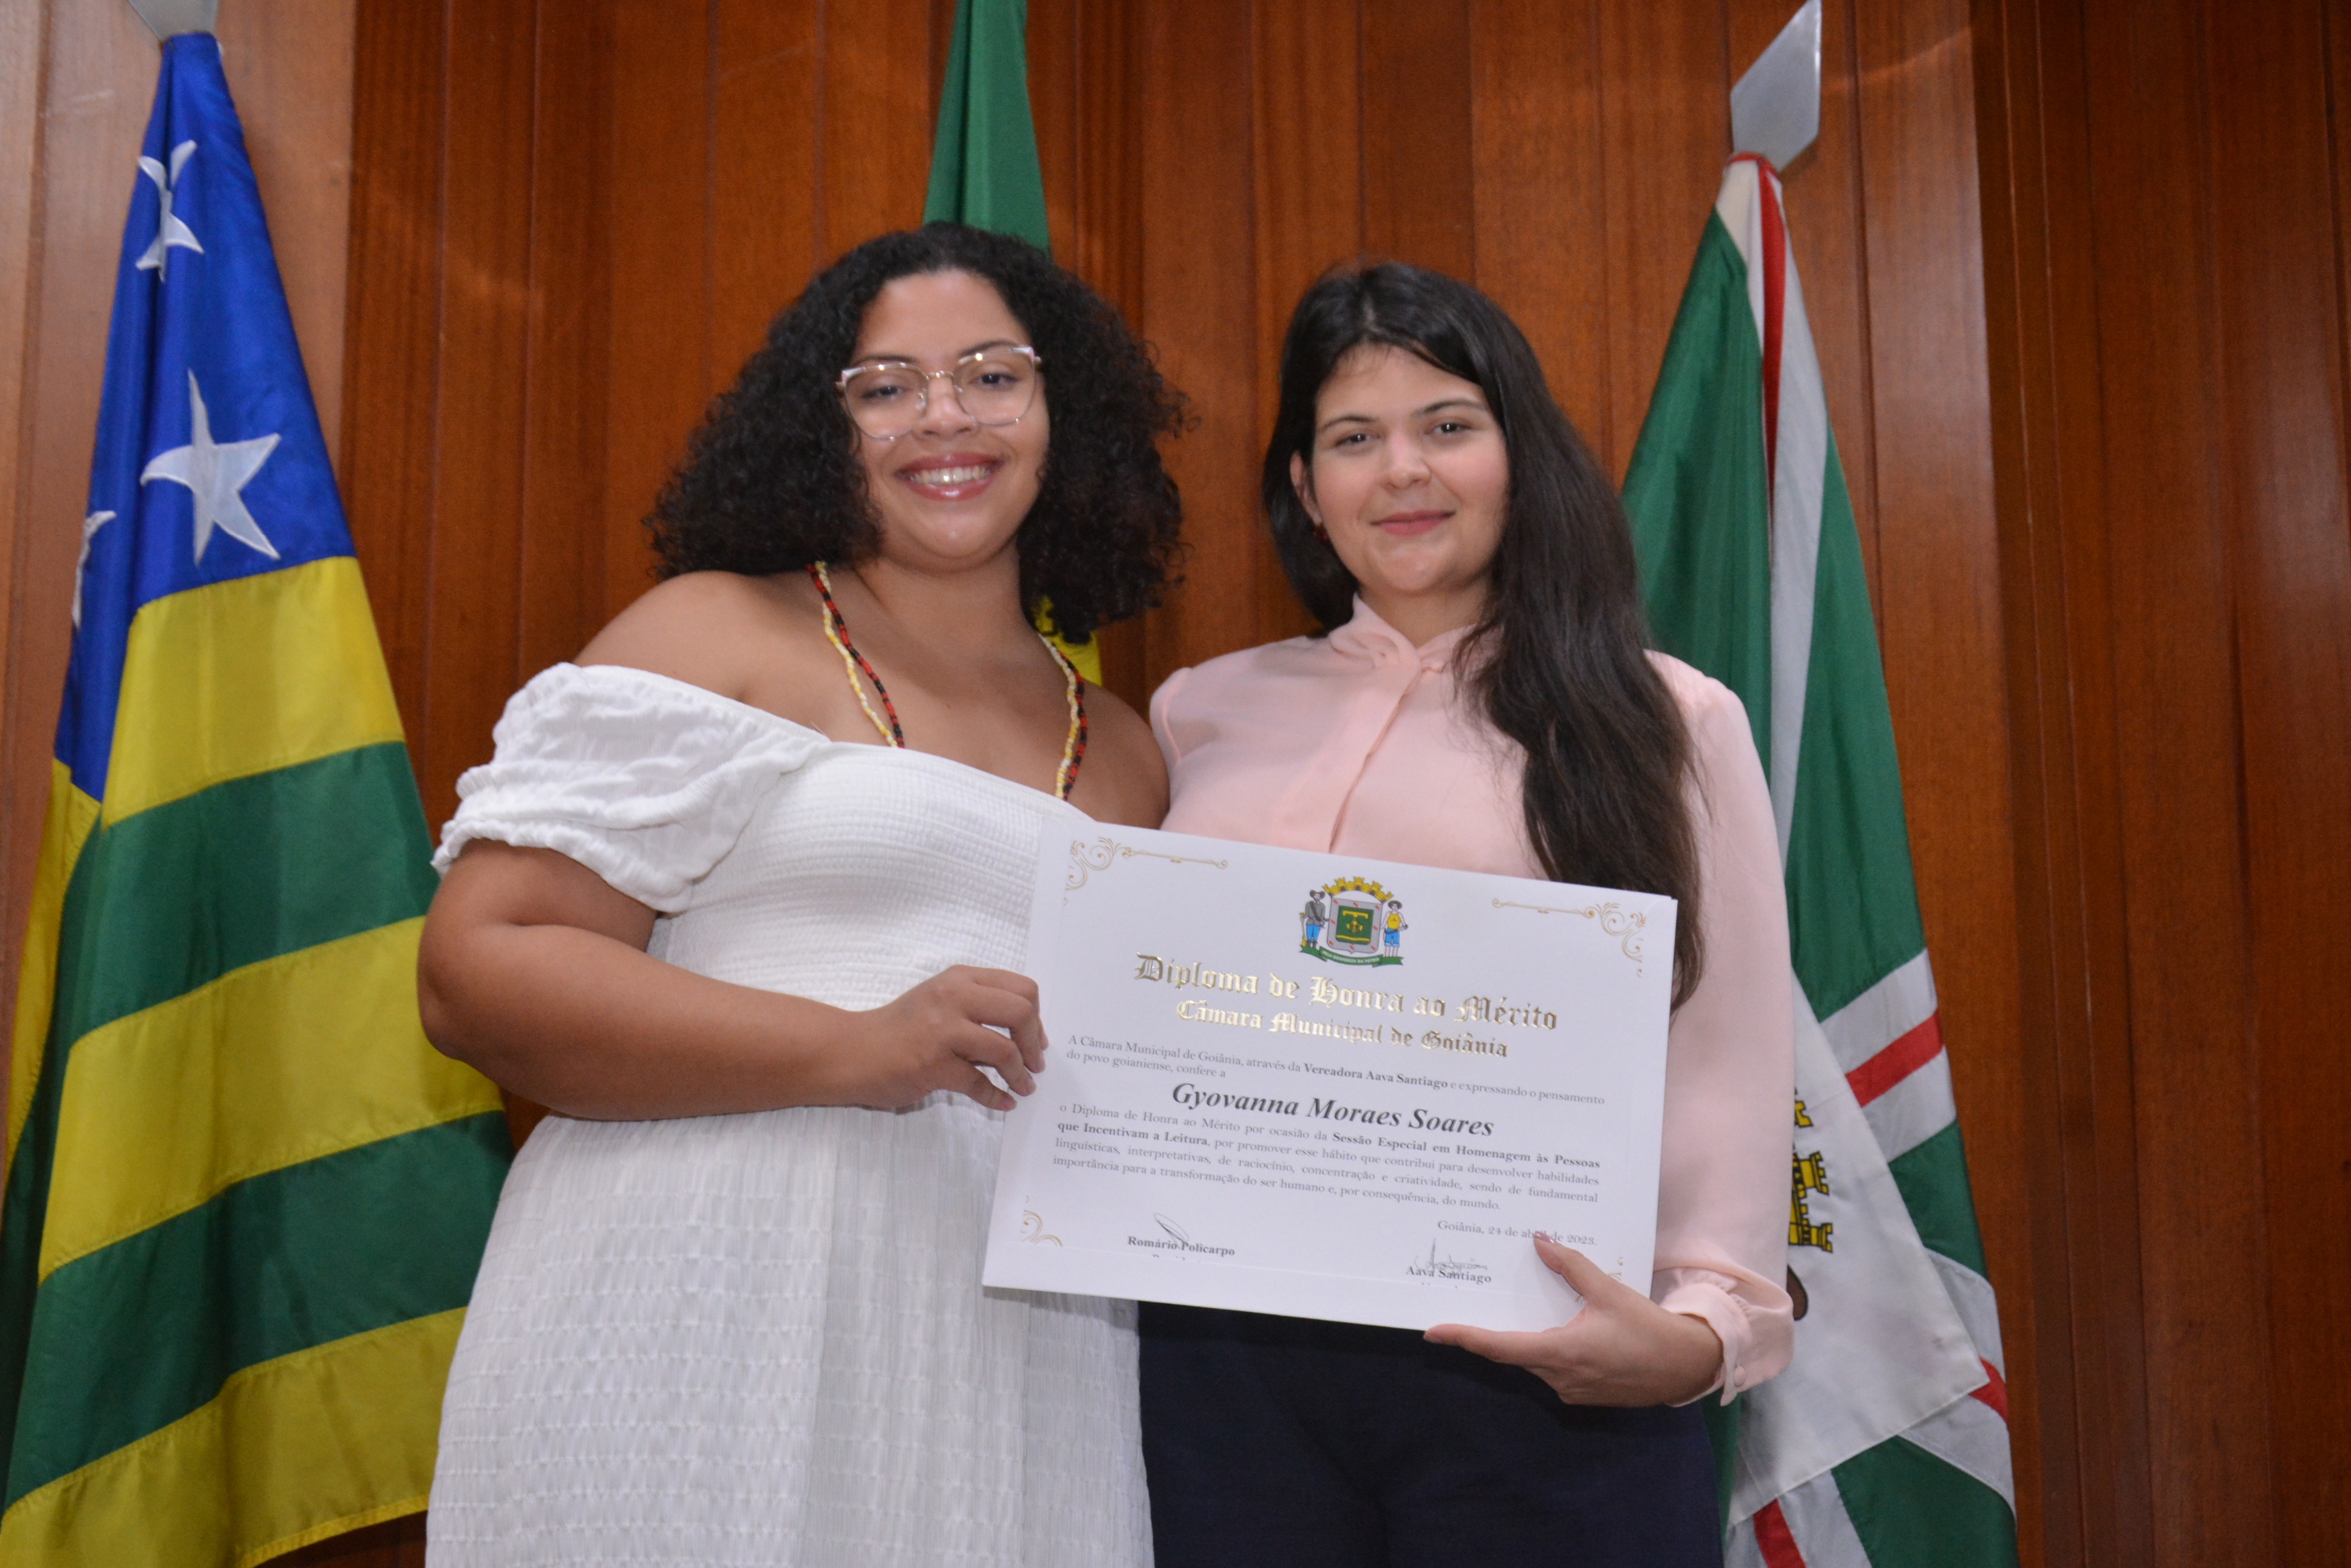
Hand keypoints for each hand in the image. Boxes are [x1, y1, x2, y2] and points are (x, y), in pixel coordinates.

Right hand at [838, 966, 1047, 1111]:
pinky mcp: (933, 1065)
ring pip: (1004, 1050)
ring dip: (1020, 1074)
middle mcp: (953, 997)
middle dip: (1034, 1043)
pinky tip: (1004, 1103)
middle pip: (1020, 1012)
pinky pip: (979, 1084)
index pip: (1020, 987)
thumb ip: (978, 1007)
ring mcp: (942, 1031)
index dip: (1036, 1015)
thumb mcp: (941, 1001)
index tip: (1036, 1038)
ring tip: (1024, 1086)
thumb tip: (1026, 1032)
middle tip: (1035, 1063)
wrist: (852, 1052)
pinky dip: (997, 1097)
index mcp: (960, 979)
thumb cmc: (900, 1029)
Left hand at [1423, 1235, 1722, 1406]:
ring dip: (1524, 1339)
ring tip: (1519, 1310)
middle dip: (1492, 1333)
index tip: (1434, 1332)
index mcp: (1563, 1353)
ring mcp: (1571, 1391)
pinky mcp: (1583, 1395)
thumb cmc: (1650, 1330)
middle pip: (1513, 1353)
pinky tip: (1557, 1329)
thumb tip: (1540, 1240)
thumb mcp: (1610, 1292)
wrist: (1687, 1367)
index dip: (1465, 1338)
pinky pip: (1552, 1370)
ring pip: (1533, 1361)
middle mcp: (1560, 1378)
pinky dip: (1546, 1349)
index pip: (1500, 1347)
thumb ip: (1572, 1266)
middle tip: (1470, 1309)